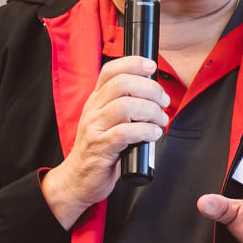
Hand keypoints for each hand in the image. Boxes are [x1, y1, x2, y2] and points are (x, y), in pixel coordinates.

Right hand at [40, 55, 168, 229]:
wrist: (78, 178)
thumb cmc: (101, 148)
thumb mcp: (109, 121)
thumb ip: (125, 105)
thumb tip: (156, 93)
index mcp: (96, 100)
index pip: (111, 70)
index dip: (133, 63)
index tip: (152, 67)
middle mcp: (93, 110)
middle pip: (122, 84)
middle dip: (150, 89)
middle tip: (164, 102)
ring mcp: (95, 128)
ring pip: (125, 106)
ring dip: (151, 111)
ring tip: (161, 120)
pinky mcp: (101, 148)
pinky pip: (125, 133)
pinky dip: (145, 131)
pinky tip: (154, 134)